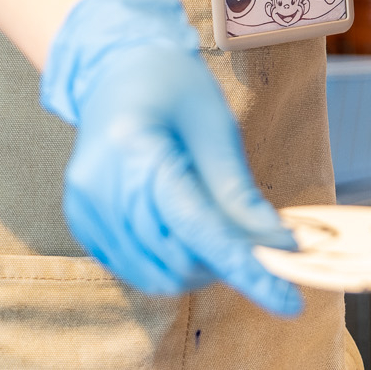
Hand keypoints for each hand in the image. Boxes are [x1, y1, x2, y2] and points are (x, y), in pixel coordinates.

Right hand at [39, 0, 299, 315]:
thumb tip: (279, 245)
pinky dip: (169, 262)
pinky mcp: (82, 223)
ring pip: (156, 275)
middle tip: (256, 241)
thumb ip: (240, 194)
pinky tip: (182, 228)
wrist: (116, 70)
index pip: (196, 227)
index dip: (246, 268)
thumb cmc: (172, 88)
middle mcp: (100, 185)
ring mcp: (84, 208)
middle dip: (225, 263)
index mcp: (135, 150)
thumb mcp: (216, 129)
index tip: (288, 301)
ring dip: (198, 268)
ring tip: (215, 227)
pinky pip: (135, 268)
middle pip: (177, 258)